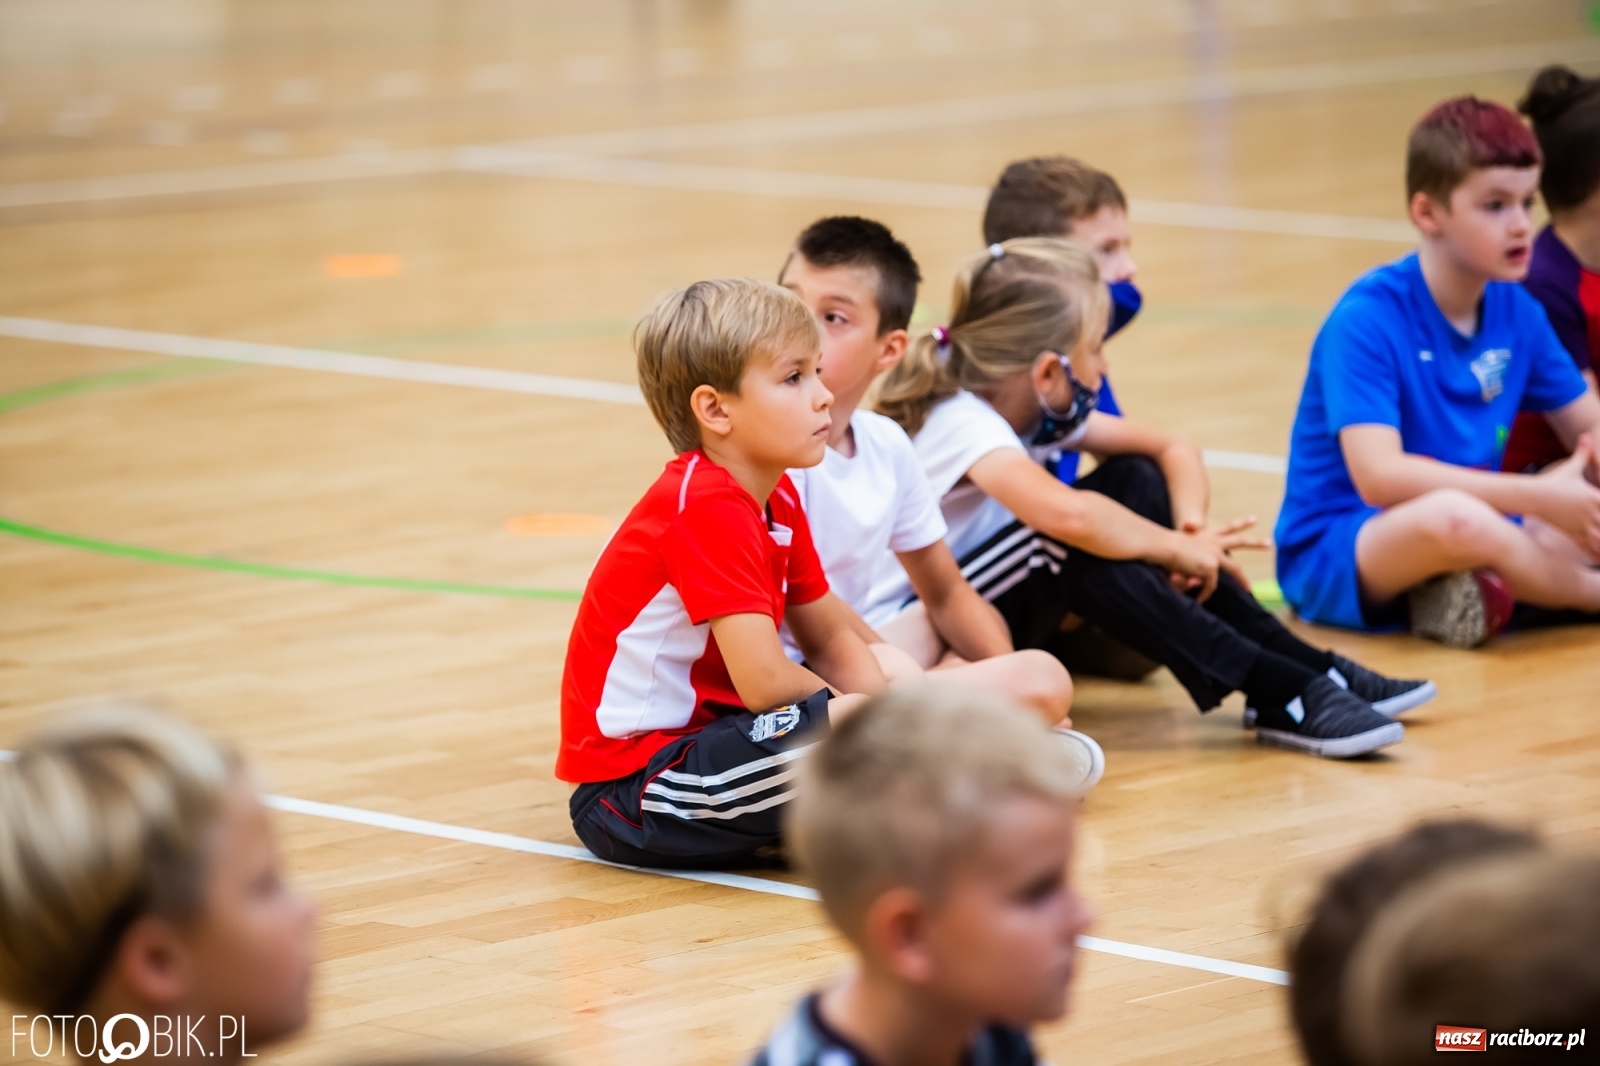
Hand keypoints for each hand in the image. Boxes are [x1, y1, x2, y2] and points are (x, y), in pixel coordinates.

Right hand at [1163, 515, 1268, 601]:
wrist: (1163, 546)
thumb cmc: (1164, 548)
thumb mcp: (1181, 552)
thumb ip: (1191, 564)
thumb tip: (1196, 581)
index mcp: (1206, 535)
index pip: (1227, 528)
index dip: (1241, 524)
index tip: (1254, 520)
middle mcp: (1213, 542)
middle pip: (1239, 542)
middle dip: (1256, 544)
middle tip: (1270, 544)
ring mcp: (1215, 554)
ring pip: (1234, 569)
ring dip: (1242, 579)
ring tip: (1248, 588)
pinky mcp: (1212, 566)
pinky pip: (1211, 585)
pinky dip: (1205, 594)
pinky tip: (1200, 600)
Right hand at [1534, 435, 1599, 555]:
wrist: (1531, 495)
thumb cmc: (1552, 481)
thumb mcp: (1570, 467)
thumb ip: (1583, 453)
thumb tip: (1587, 435)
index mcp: (1594, 497)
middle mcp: (1590, 512)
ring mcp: (1581, 524)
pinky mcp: (1572, 533)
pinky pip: (1588, 546)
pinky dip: (1596, 553)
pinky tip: (1599, 560)